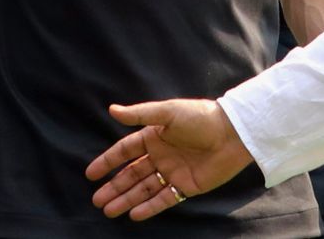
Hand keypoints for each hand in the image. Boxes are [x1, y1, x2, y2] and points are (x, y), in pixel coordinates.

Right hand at [86, 99, 253, 220]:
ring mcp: (173, 172)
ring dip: (126, 199)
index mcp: (155, 136)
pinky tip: (133, 215)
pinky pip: (163, 199)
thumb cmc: (201, 117)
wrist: (233, 133)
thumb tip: (111, 109)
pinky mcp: (186, 186)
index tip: (90, 174)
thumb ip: (140, 114)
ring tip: (108, 210)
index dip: (108, 162)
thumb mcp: (168, 112)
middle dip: (114, 187)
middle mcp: (161, 155)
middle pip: (132, 174)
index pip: (125, 151)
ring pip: (144, 188)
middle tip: (96, 200)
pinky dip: (148, 207)